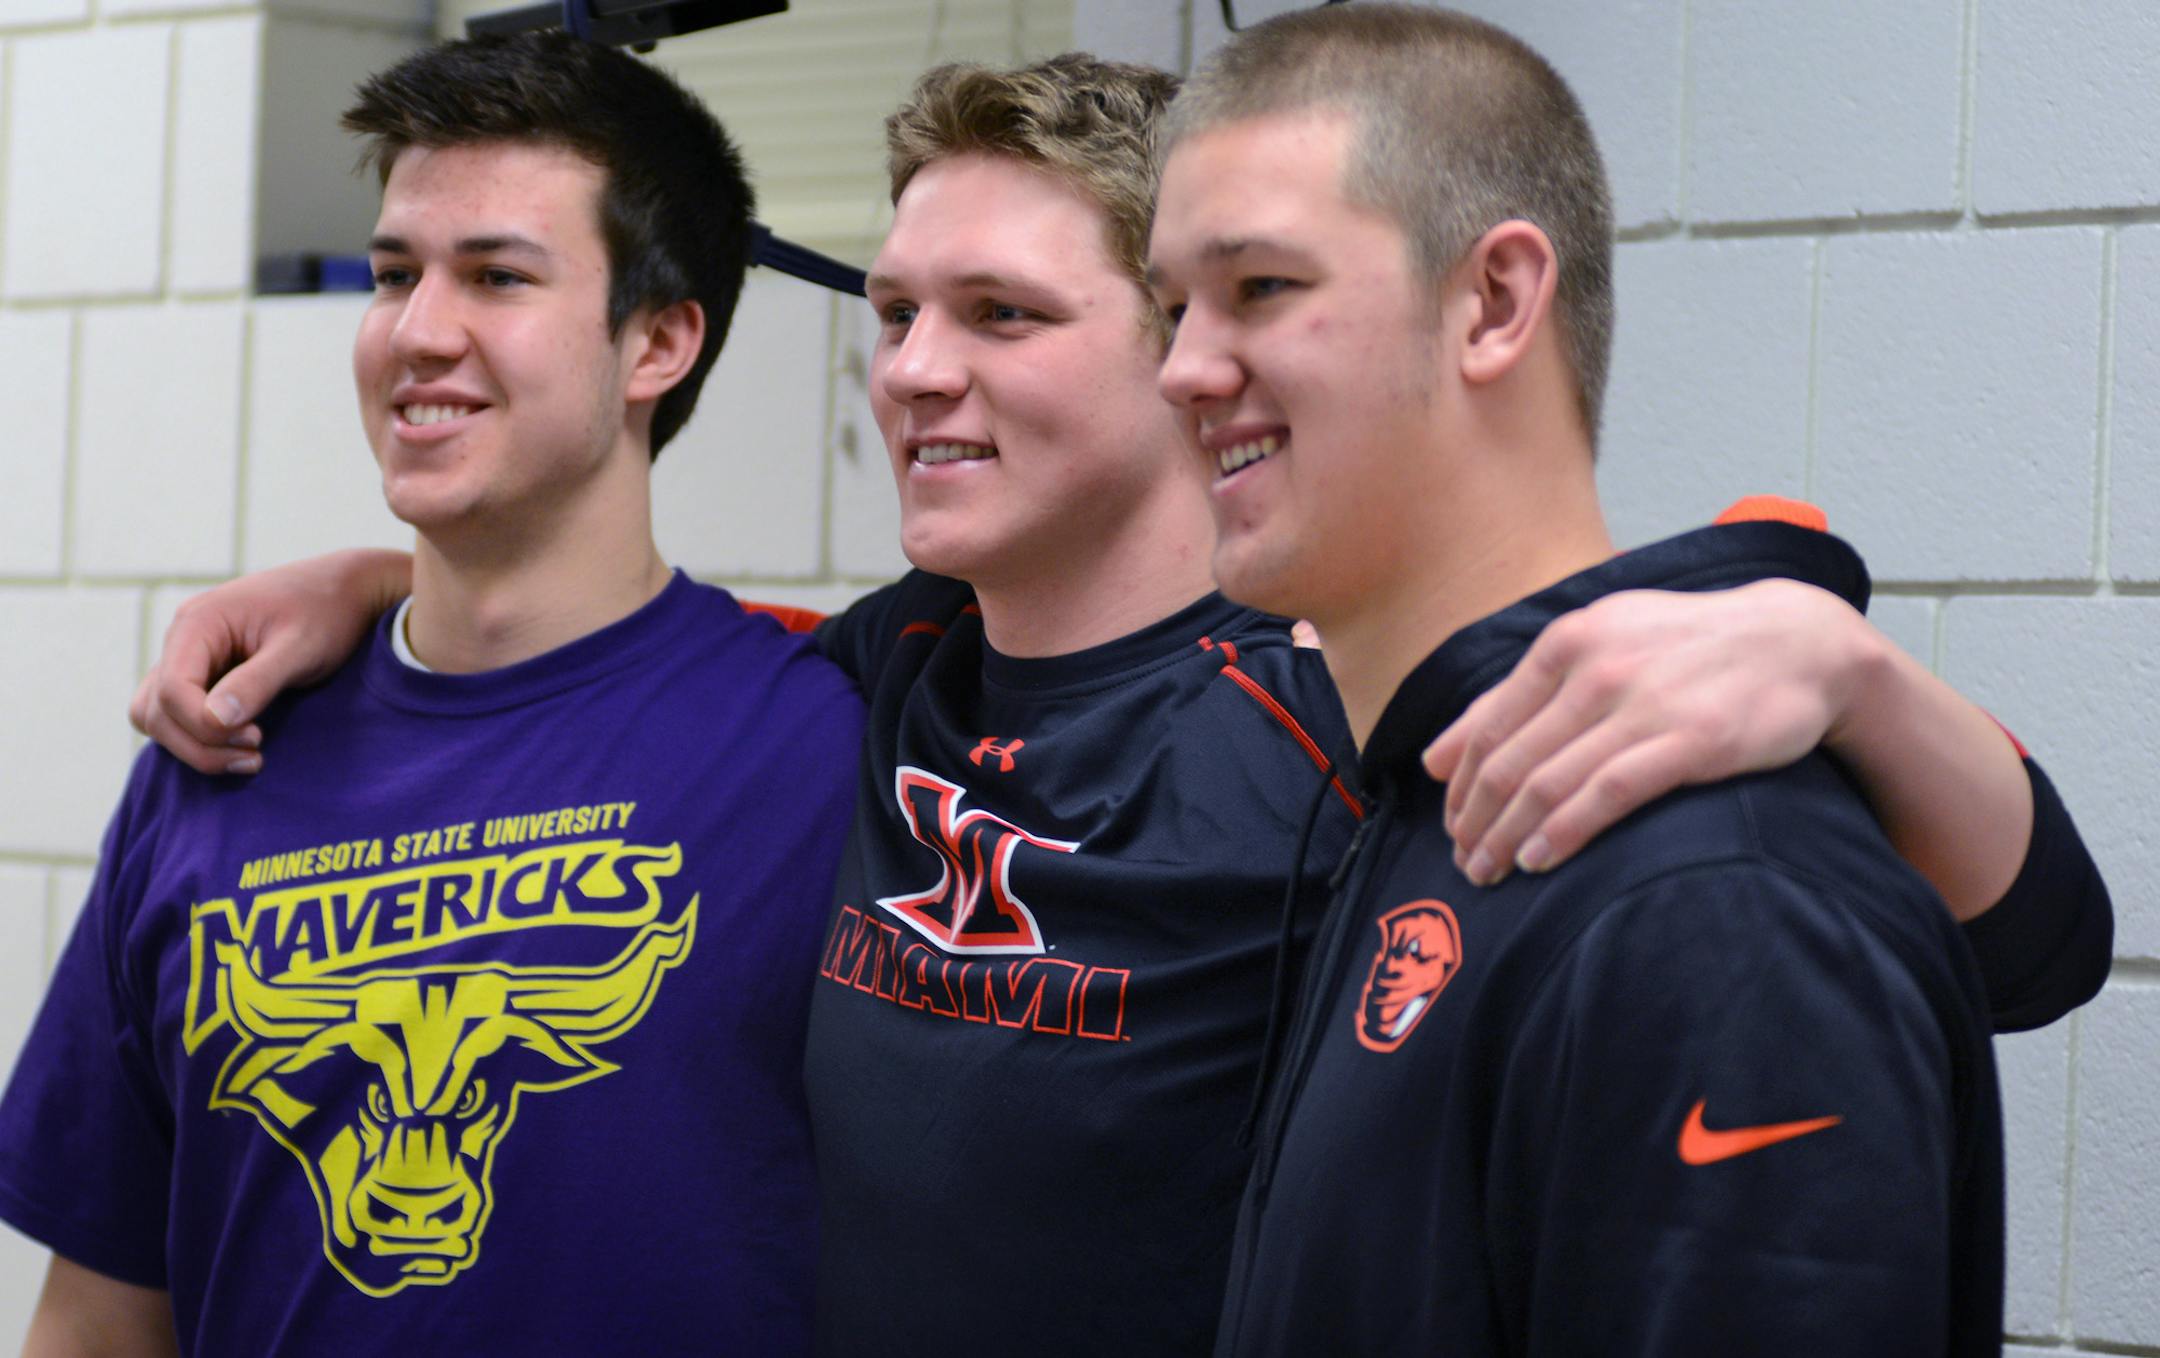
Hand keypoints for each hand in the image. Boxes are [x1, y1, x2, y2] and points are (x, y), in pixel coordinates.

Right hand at [131, 549, 412, 774]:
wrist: (347, 591)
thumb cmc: (328, 612)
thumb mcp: (300, 647)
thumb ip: (258, 681)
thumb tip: (215, 720)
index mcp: (198, 623)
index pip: (172, 690)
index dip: (203, 726)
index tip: (255, 738)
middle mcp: (184, 639)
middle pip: (157, 711)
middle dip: (200, 744)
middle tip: (255, 758)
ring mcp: (191, 657)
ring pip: (159, 717)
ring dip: (196, 747)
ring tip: (251, 757)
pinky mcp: (206, 673)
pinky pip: (180, 714)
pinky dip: (202, 738)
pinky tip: (243, 746)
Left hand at [1423, 580, 1872, 884]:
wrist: (1799, 642)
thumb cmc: (1687, 648)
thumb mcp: (1598, 644)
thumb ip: (1517, 695)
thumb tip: (1434, 756)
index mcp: (1567, 642)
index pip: (1488, 725)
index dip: (1460, 783)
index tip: (1449, 823)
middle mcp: (1596, 669)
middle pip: (1509, 761)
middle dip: (1475, 820)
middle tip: (1461, 861)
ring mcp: (1642, 704)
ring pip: (1547, 783)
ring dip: (1507, 836)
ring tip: (1488, 871)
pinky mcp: (1689, 742)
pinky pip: (1605, 795)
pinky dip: (1562, 832)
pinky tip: (1538, 859)